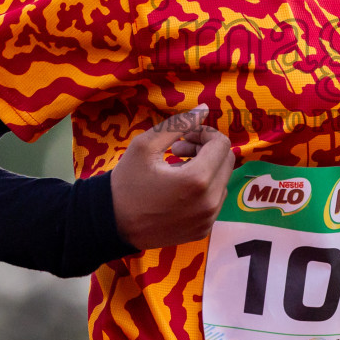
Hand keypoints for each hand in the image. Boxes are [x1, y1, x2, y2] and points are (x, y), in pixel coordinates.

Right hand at [111, 104, 234, 249]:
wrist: (112, 224)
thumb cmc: (126, 182)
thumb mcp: (145, 145)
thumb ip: (178, 124)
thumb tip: (205, 108)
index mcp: (197, 180)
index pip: (221, 144)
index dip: (204, 133)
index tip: (183, 137)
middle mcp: (209, 203)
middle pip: (226, 161)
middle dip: (206, 149)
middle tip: (177, 149)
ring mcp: (208, 219)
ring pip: (222, 181)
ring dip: (205, 169)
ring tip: (176, 168)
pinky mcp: (203, 230)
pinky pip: (215, 201)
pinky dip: (203, 189)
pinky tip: (178, 188)